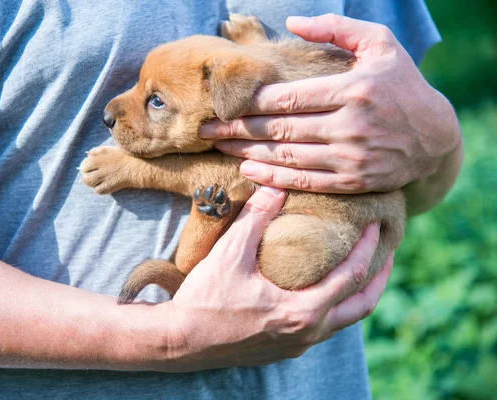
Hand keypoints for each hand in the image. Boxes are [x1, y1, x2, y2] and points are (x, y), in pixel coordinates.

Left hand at [79, 146, 134, 193]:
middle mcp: (99, 164)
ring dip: (91, 182)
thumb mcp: (112, 149)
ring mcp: (103, 175)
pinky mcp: (108, 186)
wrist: (140, 167)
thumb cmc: (129, 157)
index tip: (93, 168)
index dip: (87, 166)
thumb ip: (99, 151)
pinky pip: (97, 190)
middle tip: (94, 175)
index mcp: (100, 154)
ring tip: (98, 182)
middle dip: (87, 174)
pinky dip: (101, 189)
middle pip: (83, 171)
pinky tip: (107, 186)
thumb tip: (89, 154)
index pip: (85, 162)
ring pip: (88, 181)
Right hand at [161, 186, 393, 370]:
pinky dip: (334, 307)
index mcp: (302, 311)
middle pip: (361, 307)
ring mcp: (296, 346)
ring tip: (358, 269)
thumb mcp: (230, 254)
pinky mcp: (282, 350)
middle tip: (386, 254)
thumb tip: (275, 187)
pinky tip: (320, 290)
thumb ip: (255, 218)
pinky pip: (322, 328)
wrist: (180, 341)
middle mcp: (307, 333)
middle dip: (379, 279)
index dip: (369, 249)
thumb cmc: (205, 300)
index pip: (352, 277)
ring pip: (343, 322)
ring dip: (356, 295)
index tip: (377, 227)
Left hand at [200, 14, 461, 197]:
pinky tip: (248, 171)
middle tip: (206, 131)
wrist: (435, 137)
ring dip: (248, 153)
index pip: (290, 98)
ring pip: (287, 156)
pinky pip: (305, 181)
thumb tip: (293, 22)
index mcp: (354, 90)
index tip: (224, 104)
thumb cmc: (401, 85)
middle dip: (238, 129)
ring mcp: (352, 157)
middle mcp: (351, 125)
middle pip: (281, 129)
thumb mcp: (379, 45)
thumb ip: (337, 29)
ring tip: (220, 148)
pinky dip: (273, 177)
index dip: (252, 103)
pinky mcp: (353, 182)